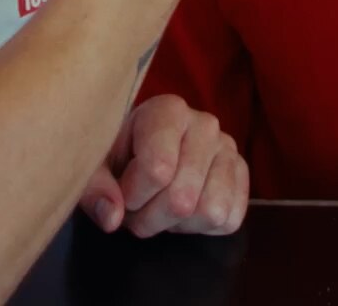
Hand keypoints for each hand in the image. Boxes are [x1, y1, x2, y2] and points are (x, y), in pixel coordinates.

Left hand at [79, 95, 247, 237]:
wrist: (144, 150)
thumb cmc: (118, 155)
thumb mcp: (95, 166)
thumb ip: (95, 189)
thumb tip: (112, 216)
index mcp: (168, 110)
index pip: (158, 170)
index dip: (132, 195)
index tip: (121, 190)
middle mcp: (205, 124)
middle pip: (182, 198)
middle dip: (150, 217)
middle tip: (137, 207)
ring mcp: (229, 149)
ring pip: (210, 212)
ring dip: (177, 224)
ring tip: (160, 205)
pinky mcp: (242, 175)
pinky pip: (229, 220)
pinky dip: (201, 228)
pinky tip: (183, 210)